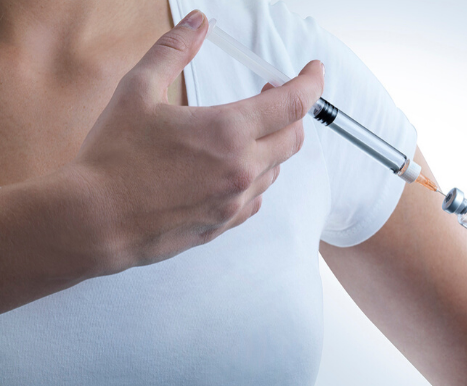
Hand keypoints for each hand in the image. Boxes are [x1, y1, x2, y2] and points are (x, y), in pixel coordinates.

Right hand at [65, 10, 323, 271]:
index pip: (294, 102)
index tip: (314, 71)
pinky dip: (255, 178)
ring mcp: (235, 201)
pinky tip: (232, 170)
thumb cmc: (112, 159)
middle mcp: (241, 169)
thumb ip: (173, 51)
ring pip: (275, 169)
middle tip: (270, 95)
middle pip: (293, 136)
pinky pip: (256, 199)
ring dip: (270, 146)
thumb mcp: (138, 91)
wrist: (93, 221)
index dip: (312, 82)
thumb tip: (197, 23)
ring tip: (243, 132)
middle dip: (291, 112)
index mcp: (227, 132)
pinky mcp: (223, 224)